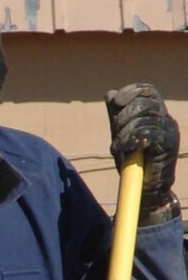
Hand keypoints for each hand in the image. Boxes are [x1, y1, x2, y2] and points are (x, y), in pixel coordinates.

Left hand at [106, 84, 179, 217]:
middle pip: (146, 102)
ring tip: (116, 148)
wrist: (145, 189)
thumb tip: (109, 94)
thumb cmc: (134, 162)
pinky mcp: (169, 145)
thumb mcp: (122, 135)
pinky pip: (149, 134)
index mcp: (156, 113)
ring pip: (145, 120)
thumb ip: (117, 116)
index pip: (148, 90)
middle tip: (115, 131)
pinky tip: (124, 149)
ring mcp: (170, 131)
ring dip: (125, 132)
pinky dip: (132, 140)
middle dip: (124, 115)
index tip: (116, 101)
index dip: (131, 91)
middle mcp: (166, 119)